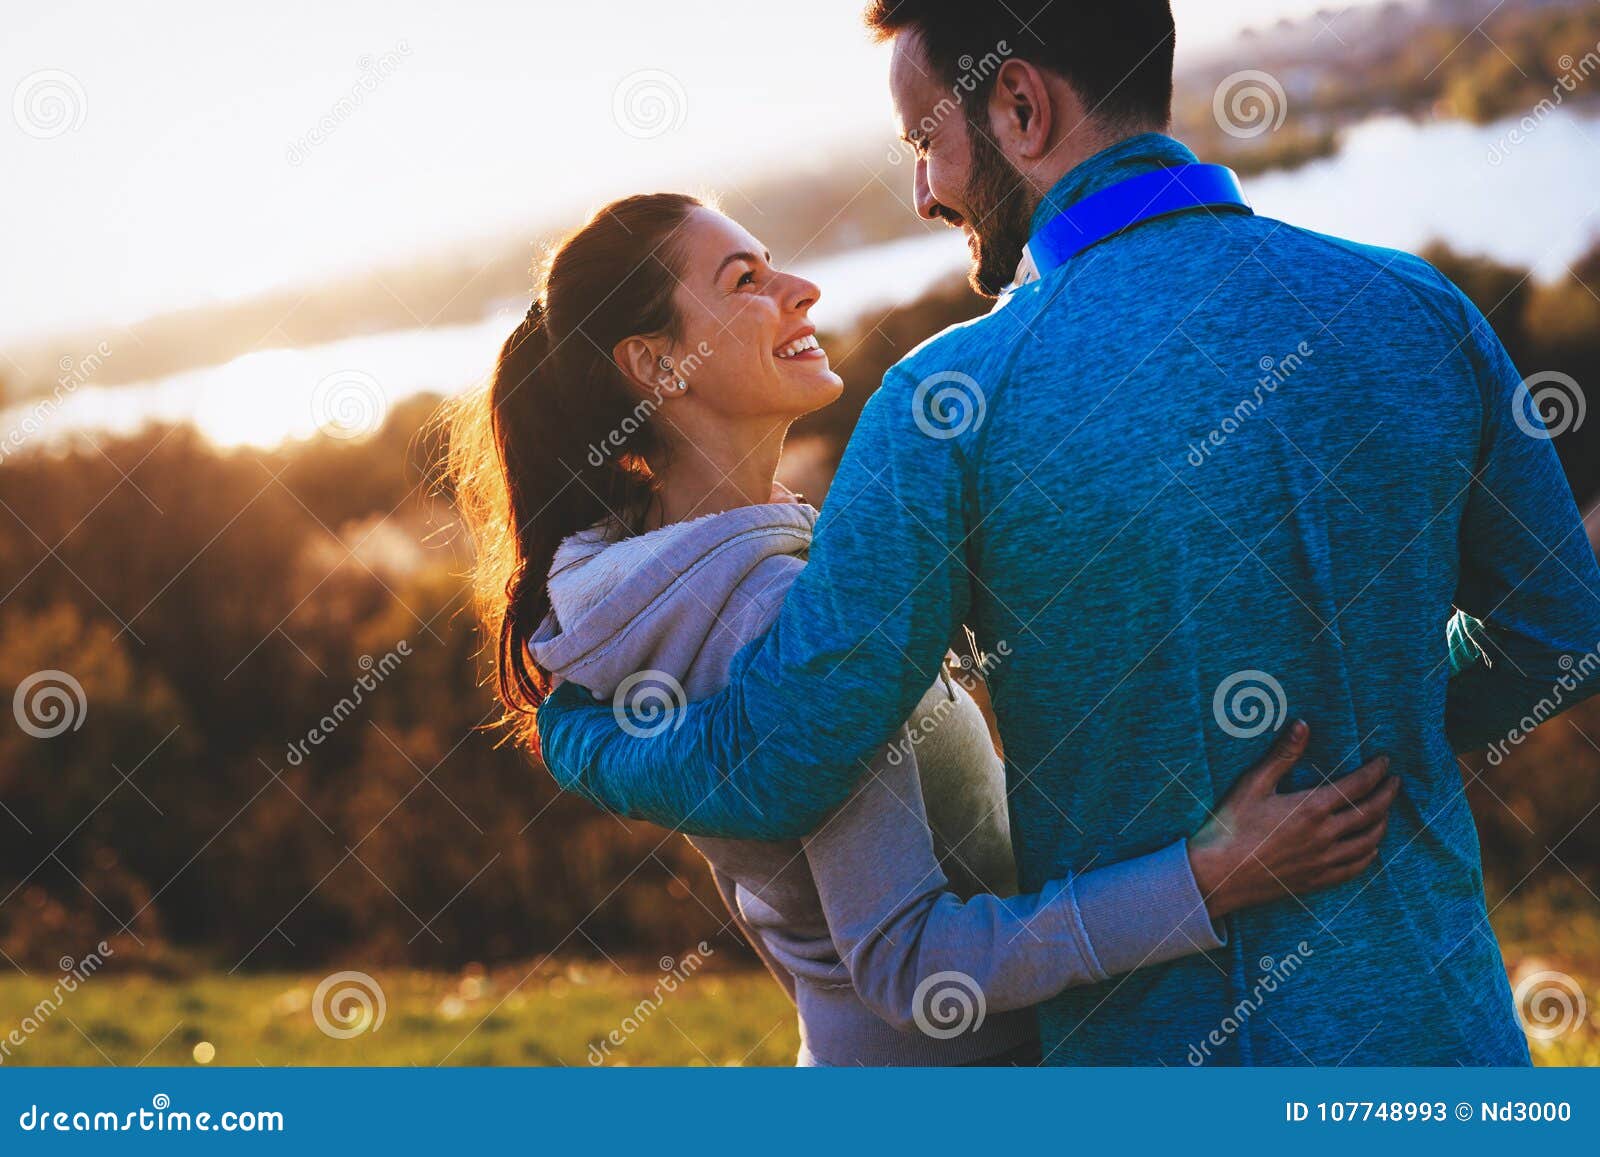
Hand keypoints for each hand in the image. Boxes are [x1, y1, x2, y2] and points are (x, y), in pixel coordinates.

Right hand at [1186, 721, 1397, 919]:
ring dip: (1382, 824)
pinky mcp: (1316, 881)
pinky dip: (1369, 856)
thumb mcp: (1253, 784)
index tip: (1385, 761)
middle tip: (1394, 782)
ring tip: (1385, 811)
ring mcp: (1324, 861)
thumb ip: (1283, 754)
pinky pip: (1355, 869)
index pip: (1358, 785)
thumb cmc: (1231, 826)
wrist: (1219, 874)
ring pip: (1369, 842)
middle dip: (1387, 794)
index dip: (1375, 771)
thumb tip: (1303, 724)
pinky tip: (1370, 849)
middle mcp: (1326, 835)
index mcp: (1312, 808)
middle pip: (1371, 813)